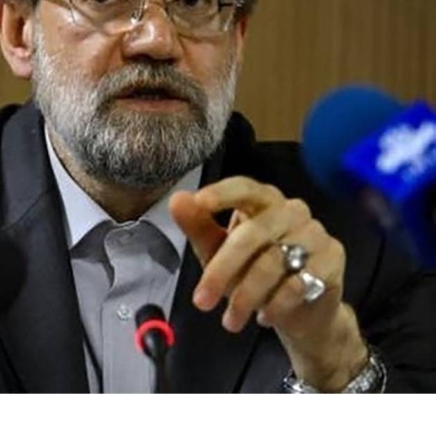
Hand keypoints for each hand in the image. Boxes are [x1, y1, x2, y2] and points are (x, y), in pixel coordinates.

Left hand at [169, 176, 367, 390]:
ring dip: (246, 296)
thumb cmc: (252, 273)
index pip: (244, 187)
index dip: (222, 193)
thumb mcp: (217, 252)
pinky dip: (275, 304)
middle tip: (201, 302)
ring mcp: (315, 233)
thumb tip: (177, 199)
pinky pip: (298, 283)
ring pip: (273, 262)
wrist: (299, 312)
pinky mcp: (332, 260)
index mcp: (262, 201)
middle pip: (253, 234)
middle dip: (223, 270)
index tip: (199, 202)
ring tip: (230, 320)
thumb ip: (198, 226)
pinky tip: (264, 317)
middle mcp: (291, 210)